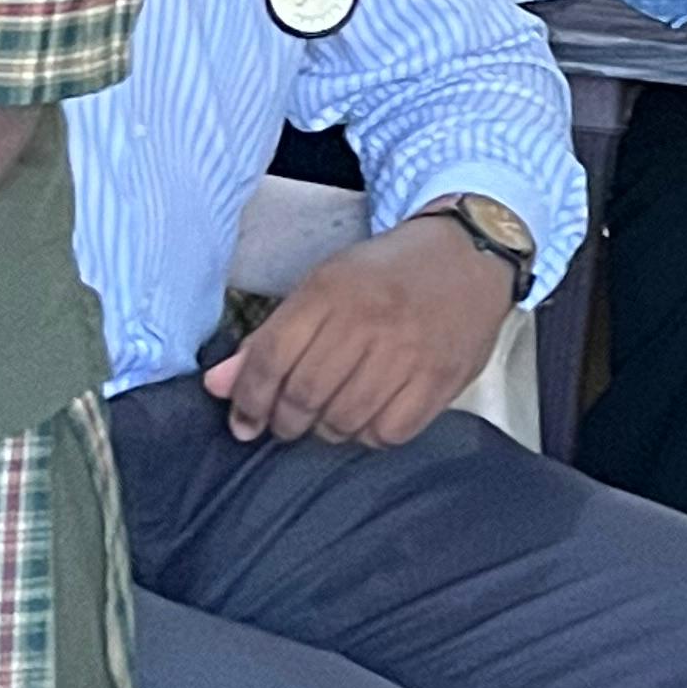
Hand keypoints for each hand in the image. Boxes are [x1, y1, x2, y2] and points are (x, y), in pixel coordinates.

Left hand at [201, 219, 513, 448]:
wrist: (469, 253)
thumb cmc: (389, 273)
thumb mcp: (325, 285)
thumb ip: (270, 337)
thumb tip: (217, 385)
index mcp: (331, 289)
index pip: (270, 359)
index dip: (248, 400)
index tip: (245, 421)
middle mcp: (367, 320)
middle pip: (303, 396)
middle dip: (286, 421)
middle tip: (289, 421)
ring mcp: (407, 351)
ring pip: (343, 420)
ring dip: (327, 429)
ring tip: (331, 414)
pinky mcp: (439, 378)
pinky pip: (388, 432)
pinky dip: (371, 434)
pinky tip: (370, 415)